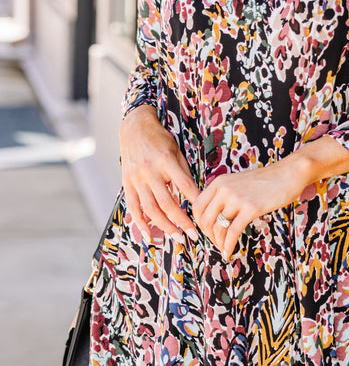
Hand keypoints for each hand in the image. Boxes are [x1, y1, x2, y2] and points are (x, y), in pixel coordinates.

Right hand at [120, 104, 199, 241]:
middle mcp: (150, 171)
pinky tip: (149, 235)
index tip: (205, 215)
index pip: (184, 185)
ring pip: (151, 209)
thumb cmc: (160, 139)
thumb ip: (183, 172)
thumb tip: (196, 195)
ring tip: (177, 237)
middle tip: (193, 235)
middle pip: (167, 203)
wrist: (134, 127)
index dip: (195, 202)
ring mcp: (136, 178)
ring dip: (164, 226)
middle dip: (181, 222)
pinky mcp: (127, 183)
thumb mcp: (176, 150)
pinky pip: (133, 207)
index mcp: (166, 161)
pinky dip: (140, 223)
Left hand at [192, 136, 348, 258]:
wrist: (288, 174)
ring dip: (219, 242)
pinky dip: (229, 245)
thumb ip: (225, 195)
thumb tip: (215, 216)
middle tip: (216, 243)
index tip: (207, 231)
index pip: (197, 206)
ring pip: (218, 227)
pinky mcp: (250, 208)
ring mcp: (237, 198)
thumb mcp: (238, 183)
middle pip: (205, 219)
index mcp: (219, 182)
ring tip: (224, 249)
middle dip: (208, 235)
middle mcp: (224, 189)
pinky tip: (230, 252)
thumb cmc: (265, 181)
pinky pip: (233, 232)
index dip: (199, 223)